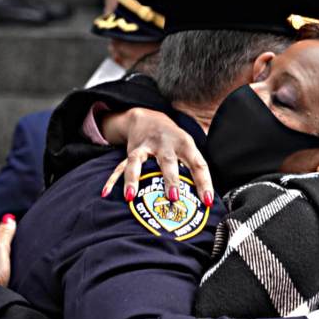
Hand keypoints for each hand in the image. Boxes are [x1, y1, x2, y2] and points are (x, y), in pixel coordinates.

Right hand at [99, 108, 213, 206]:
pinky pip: (119, 166)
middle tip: (173, 197)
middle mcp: (164, 144)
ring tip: (130, 196)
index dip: (204, 182)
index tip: (207, 201)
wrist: (147, 117)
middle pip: (167, 161)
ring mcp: (145, 147)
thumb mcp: (189, 147)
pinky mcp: (130, 151)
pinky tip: (106, 193)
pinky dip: (113, 180)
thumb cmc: (174, 141)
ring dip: (133, 178)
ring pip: (137, 161)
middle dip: (170, 179)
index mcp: (184, 143)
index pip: (198, 164)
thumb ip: (197, 169)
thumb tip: (211, 200)